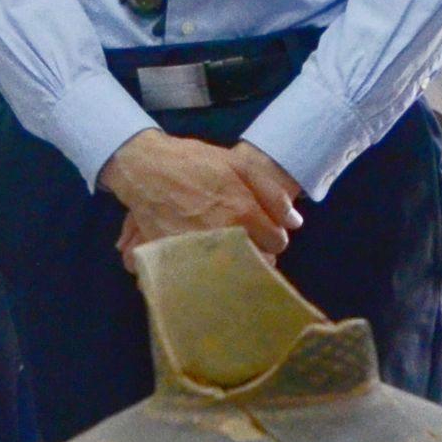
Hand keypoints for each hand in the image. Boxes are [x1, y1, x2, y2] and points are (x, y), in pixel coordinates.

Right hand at [100, 132, 300, 259]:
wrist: (146, 169)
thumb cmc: (195, 162)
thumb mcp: (239, 163)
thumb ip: (271, 193)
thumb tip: (294, 223)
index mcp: (243, 212)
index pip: (277, 242)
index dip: (274, 235)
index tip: (264, 229)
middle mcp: (224, 236)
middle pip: (258, 263)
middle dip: (258, 252)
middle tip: (246, 239)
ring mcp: (200, 251)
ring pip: (234, 274)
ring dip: (236, 265)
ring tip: (228, 251)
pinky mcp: (178, 260)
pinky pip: (203, 278)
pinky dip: (208, 273)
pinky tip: (206, 260)